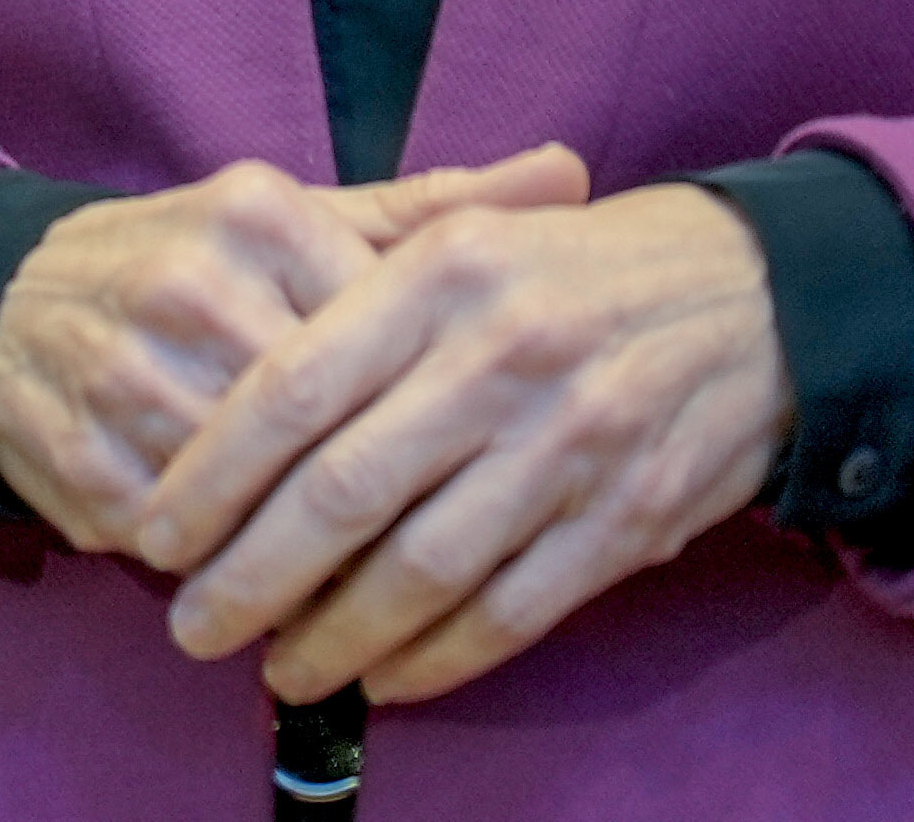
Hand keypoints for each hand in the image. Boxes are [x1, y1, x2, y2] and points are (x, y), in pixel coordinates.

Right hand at [0, 144, 588, 552]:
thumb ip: (435, 210)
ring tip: (370, 595)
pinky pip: (192, 544)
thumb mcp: (305, 219)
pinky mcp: (84, 459)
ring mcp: (129, 375)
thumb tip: (574, 173)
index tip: (481, 455)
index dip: (434, 411)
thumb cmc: (193, 266)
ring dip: (316, 560)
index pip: (387, 333)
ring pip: (263, 500)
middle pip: (331, 430)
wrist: (5, 307)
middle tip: (446, 552)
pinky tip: (269, 591)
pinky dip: (234, 573)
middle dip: (386, 505)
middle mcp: (191, 284)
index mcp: (260, 215)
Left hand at [127, 181, 788, 707]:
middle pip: (343, 492)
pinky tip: (384, 678)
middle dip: (250, 577)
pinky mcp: (624, 521)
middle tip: (189, 627)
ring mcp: (567, 445)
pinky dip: (436, 659)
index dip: (213, 473)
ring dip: (335, 637)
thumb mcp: (462, 236)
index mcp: (441, 275)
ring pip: (421, 568)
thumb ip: (352, 295)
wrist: (756, 297)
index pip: (292, 385)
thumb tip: (230, 396)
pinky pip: (509, 612)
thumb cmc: (574, 268)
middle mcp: (497, 358)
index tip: (156, 531)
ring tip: (277, 669)